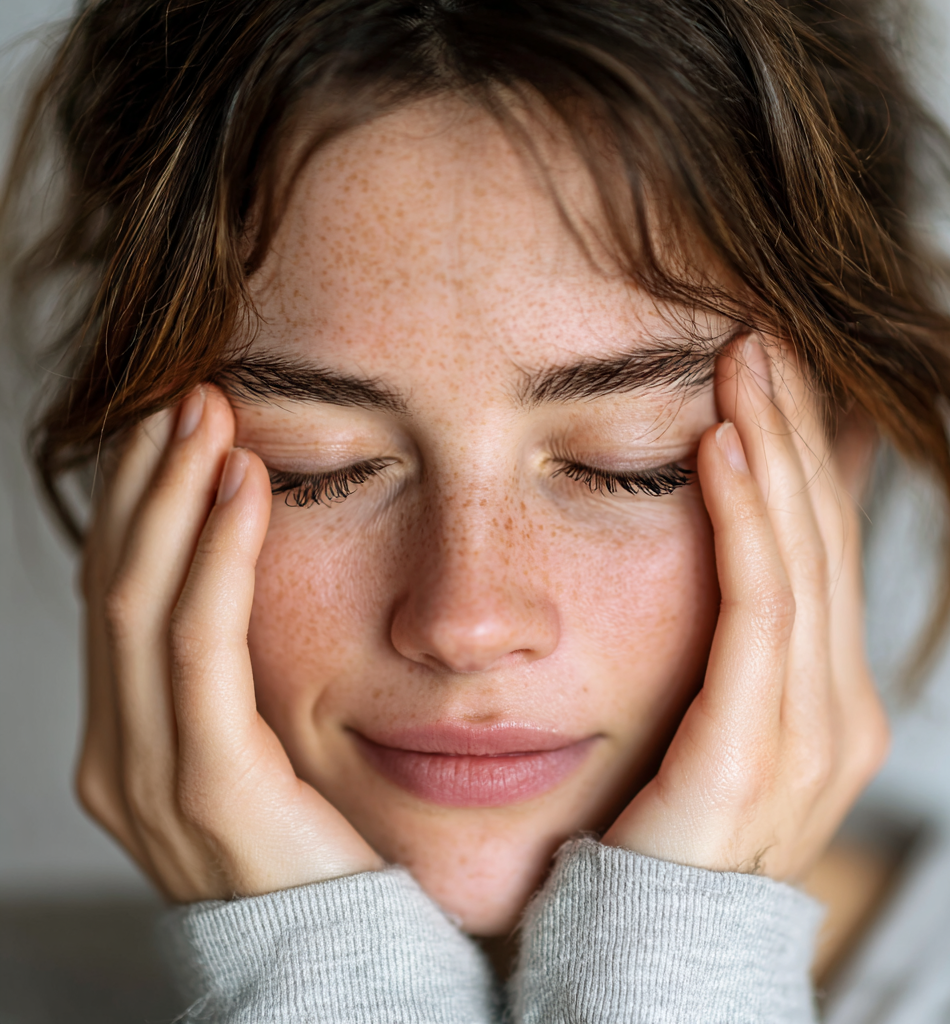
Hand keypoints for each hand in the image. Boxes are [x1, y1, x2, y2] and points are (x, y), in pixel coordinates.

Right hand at [76, 386, 380, 901]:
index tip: (180, 427)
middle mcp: (119, 756)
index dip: (141, 506)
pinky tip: (243, 489)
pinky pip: (200, 647)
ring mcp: (149, 776)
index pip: (120, 599)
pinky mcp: (207, 786)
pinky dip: (215, 557)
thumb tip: (248, 578)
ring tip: (208, 417)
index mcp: (130, 743)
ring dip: (173, 499)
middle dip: (149, 483)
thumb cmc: (324, 847)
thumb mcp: (266, 748)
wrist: (348, 965)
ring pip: (141, 604)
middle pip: (116, 586)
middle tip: (189, 396)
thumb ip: (238, 679)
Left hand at [603, 335, 888, 880]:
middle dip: (793, 430)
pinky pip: (757, 611)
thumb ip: (725, 639)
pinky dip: (744, 521)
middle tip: (759, 338)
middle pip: (821, 538)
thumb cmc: (656, 833)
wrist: (636, 959)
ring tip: (743, 364)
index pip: (818, 546)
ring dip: (773, 451)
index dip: (798, 452)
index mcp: (827, 699)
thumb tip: (713, 552)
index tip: (761, 370)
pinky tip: (717, 448)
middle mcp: (838, 710)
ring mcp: (811, 734)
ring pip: (799, 557)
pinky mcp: (755, 751)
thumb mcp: (703, 719)